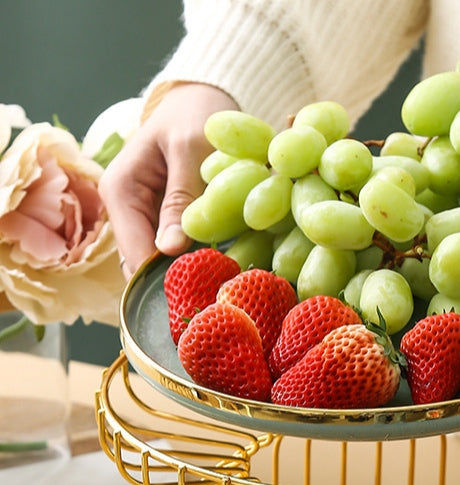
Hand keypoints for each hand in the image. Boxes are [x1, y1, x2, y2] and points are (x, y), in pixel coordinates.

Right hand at [99, 82, 238, 276]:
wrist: (199, 99)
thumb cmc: (193, 116)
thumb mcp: (190, 150)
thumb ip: (181, 198)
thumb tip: (168, 250)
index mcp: (121, 191)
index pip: (134, 253)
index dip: (163, 279)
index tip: (200, 295)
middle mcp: (126, 211)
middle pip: (144, 266)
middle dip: (177, 282)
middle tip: (217, 296)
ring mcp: (146, 218)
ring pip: (160, 264)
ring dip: (189, 274)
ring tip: (224, 284)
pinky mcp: (165, 222)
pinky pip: (177, 252)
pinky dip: (197, 260)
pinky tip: (224, 267)